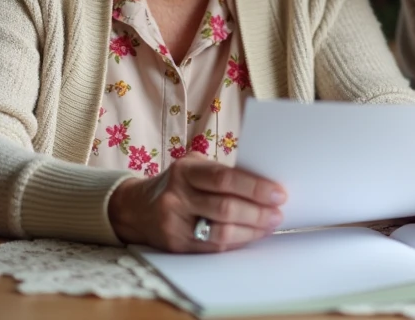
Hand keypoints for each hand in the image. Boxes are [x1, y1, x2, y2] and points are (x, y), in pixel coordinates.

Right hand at [108, 152, 286, 251]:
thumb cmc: (178, 183)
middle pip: (225, 208)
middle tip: (277, 213)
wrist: (136, 208)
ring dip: (251, 231)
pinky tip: (250, 236)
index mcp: (185, 171)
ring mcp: (174, 224)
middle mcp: (177, 197)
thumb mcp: (194, 167)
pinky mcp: (176, 245)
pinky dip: (236, 243)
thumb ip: (222, 173)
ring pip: (221, 232)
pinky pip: (212, 248)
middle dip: (258, 213)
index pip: (224, 179)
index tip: (279, 193)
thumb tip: (264, 185)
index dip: (255, 187)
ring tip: (268, 226)